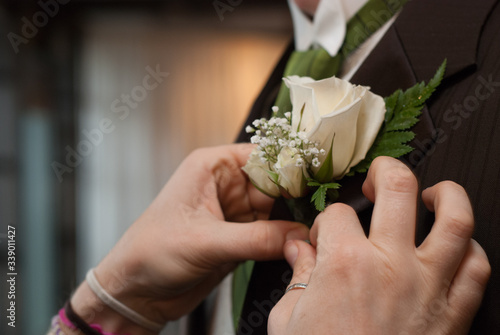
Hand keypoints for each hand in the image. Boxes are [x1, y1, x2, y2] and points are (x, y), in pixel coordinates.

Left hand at [70, 144, 307, 332]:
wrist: (136, 292)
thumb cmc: (151, 253)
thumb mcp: (205, 242)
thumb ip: (256, 239)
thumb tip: (300, 235)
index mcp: (212, 168)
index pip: (263, 156)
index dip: (291, 165)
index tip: (319, 178)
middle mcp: (224, 186)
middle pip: (275, 183)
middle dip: (296, 196)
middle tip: (323, 210)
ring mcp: (233, 213)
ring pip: (276, 210)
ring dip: (292, 221)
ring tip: (315, 229)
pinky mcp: (238, 237)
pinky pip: (270, 233)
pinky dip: (283, 240)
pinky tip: (299, 244)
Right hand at [269, 157, 489, 334]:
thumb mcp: (289, 320)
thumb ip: (296, 274)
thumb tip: (297, 247)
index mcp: (344, 263)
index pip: (338, 214)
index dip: (329, 220)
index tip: (326, 234)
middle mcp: (390, 264)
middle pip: (399, 188)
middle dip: (387, 171)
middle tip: (380, 175)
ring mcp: (428, 285)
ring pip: (455, 218)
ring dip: (446, 195)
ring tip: (432, 194)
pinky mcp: (454, 313)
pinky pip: (477, 268)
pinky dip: (471, 250)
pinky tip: (456, 248)